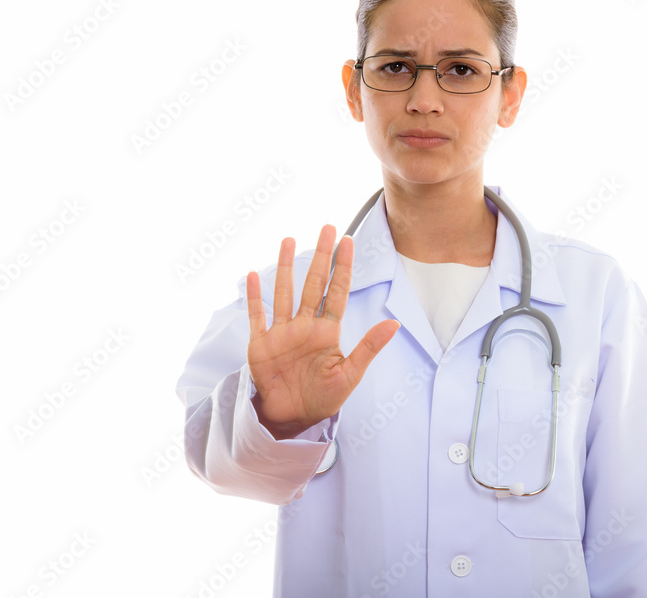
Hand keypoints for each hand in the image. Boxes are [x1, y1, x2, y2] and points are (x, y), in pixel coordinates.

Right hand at [245, 225, 399, 438]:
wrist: (293, 418)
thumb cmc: (323, 397)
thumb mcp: (350, 374)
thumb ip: (368, 347)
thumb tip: (395, 324)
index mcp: (327, 332)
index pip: (337, 292)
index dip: (342, 267)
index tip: (348, 242)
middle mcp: (305, 326)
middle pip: (313, 283)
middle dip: (320, 256)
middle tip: (327, 228)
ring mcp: (282, 332)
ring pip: (284, 292)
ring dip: (285, 267)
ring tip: (288, 239)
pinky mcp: (261, 344)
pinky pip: (257, 316)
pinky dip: (254, 297)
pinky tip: (252, 275)